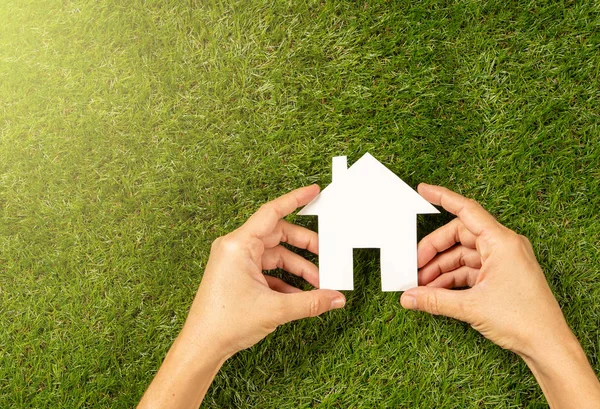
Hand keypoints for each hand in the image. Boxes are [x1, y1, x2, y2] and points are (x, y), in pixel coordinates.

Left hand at [184, 184, 345, 357]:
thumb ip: (311, 302)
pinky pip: (267, 269)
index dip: (295, 199)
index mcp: (239, 245)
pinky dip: (284, 279)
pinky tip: (300, 294)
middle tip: (326, 253)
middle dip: (304, 246)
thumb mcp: (275, 309)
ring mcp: (235, 261)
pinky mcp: (237, 275)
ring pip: (274, 255)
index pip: (272, 212)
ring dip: (297, 268)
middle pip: (278, 235)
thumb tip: (335, 298)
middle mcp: (235, 248)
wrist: (202, 346)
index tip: (312, 191)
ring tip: (318, 283)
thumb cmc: (224, 322)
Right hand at [400, 184, 599, 407]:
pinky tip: (435, 292)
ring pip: (462, 256)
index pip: (467, 210)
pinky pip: (469, 271)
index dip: (443, 198)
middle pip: (459, 237)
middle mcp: (502, 246)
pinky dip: (451, 280)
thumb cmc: (525, 319)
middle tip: (414, 266)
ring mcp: (501, 262)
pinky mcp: (500, 277)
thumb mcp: (472, 307)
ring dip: (440, 270)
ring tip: (421, 286)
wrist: (548, 346)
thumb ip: (434, 299)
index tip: (423, 190)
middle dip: (434, 251)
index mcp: (501, 242)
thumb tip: (409, 297)